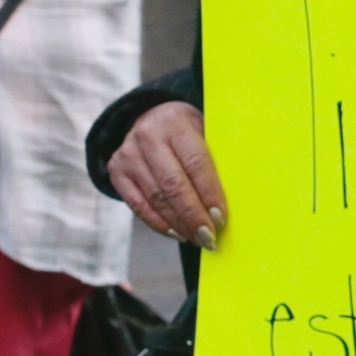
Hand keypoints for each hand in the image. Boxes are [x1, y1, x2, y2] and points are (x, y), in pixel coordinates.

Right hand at [107, 102, 227, 247]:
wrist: (148, 117)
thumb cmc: (187, 129)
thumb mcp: (203, 128)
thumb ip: (215, 155)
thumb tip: (238, 195)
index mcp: (175, 122)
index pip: (196, 163)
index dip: (209, 193)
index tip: (221, 218)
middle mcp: (148, 137)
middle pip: (173, 185)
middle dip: (193, 216)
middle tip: (209, 238)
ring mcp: (128, 155)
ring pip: (155, 199)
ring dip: (179, 224)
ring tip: (197, 238)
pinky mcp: (116, 171)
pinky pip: (138, 205)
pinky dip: (159, 224)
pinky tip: (177, 233)